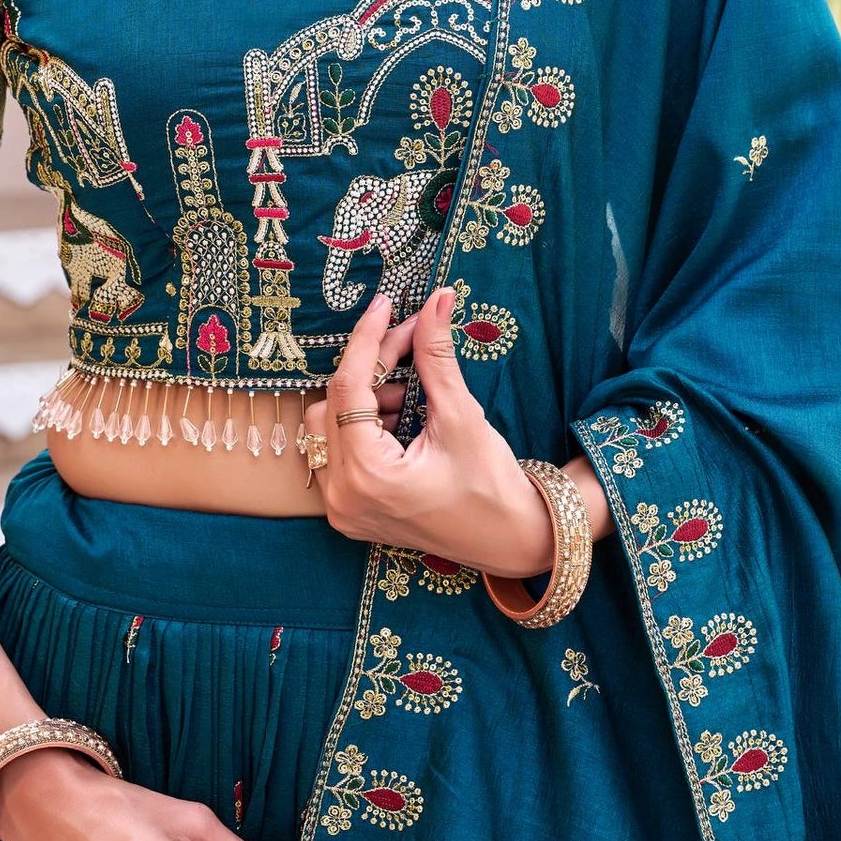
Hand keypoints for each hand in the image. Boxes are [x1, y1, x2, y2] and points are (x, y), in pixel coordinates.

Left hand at [306, 286, 556, 574]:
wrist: (509, 540)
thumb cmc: (491, 486)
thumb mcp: (461, 417)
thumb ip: (436, 357)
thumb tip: (436, 301)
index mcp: (368, 477)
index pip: (349, 389)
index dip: (367, 340)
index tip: (384, 305)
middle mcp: (343, 497)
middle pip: (333, 405)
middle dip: (371, 371)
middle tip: (410, 349)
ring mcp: (342, 509)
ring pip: (331, 427)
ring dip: (367, 400)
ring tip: (413, 398)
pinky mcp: (350, 511)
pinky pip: (340, 452)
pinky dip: (365, 427)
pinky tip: (404, 423)